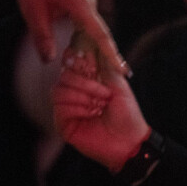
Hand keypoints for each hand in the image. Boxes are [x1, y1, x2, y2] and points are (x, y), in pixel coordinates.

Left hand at [10, 0, 130, 75]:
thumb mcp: (33, 12)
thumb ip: (43, 37)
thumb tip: (49, 61)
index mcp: (81, 4)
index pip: (100, 34)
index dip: (111, 53)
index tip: (123, 68)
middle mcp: (90, 2)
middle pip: (101, 33)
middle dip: (107, 54)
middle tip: (118, 74)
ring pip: (94, 28)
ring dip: (94, 45)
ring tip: (101, 66)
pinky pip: (88, 21)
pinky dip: (87, 36)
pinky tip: (82, 48)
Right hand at [52, 48, 148, 170]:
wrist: (129, 140)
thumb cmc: (127, 113)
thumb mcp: (119, 85)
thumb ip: (105, 66)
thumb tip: (97, 45)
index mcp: (89, 82)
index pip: (72, 65)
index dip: (78, 62)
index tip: (91, 67)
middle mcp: (76, 93)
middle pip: (63, 76)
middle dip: (84, 82)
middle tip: (104, 93)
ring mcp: (68, 108)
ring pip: (58, 90)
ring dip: (81, 95)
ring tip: (98, 106)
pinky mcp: (63, 123)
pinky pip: (59, 107)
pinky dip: (77, 108)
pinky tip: (90, 114)